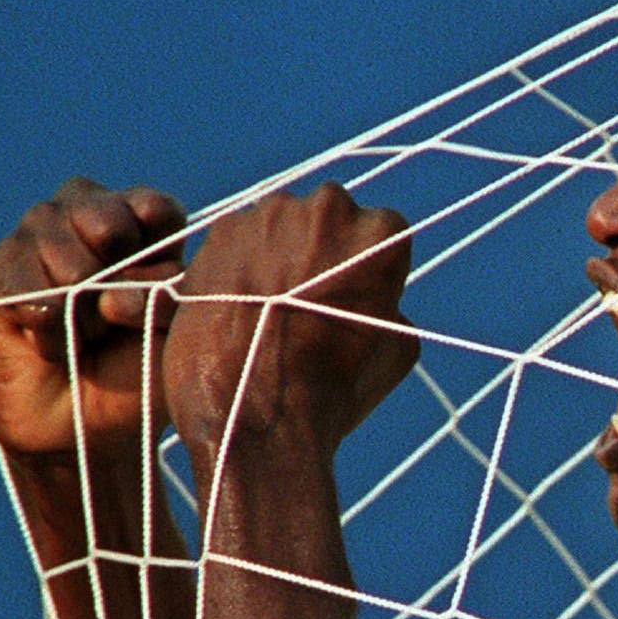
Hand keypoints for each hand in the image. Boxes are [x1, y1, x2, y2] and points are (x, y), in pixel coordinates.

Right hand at [0, 178, 187, 458]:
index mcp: (147, 228)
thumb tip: (113, 297)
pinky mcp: (4, 264)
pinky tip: (49, 341)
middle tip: (114, 315)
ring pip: (65, 258)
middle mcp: (92, 217)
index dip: (156, 244)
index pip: (154, 206)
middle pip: (105, 218)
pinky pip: (28, 290)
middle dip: (116, 277)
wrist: (83, 424)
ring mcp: (43, 235)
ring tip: (84, 334)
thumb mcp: (173, 338)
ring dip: (81, 312)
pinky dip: (47, 328)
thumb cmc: (138, 373)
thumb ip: (166, 300)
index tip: (157, 278)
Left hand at [164, 183, 416, 458]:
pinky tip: (238, 306)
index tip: (354, 294)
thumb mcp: (396, 349)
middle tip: (309, 299)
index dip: (366, 266)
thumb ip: (390, 304)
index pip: (381, 231)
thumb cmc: (334, 388)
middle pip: (329, 217)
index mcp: (381, 232)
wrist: (253, 410)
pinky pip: (237, 239)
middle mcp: (328, 208)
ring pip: (280, 224)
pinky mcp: (222, 230)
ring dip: (278, 252)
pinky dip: (238, 263)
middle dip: (322, 248)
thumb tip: (375, 298)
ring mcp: (270, 214)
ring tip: (269, 308)